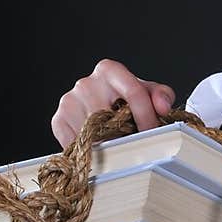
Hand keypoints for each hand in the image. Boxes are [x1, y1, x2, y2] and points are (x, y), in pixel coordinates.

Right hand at [51, 58, 175, 146]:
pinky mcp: (58, 120)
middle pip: (113, 117)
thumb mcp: (149, 94)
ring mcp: (69, 102)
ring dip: (109, 146)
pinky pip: (77, 144)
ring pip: (95, 134)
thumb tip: (162, 107)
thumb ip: (162, 95)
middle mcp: (86, 83)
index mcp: (109, 70)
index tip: (153, 133)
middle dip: (128, 134)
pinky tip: (100, 150)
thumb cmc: (127, 100)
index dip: (147, 116)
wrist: (102, 107)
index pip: (133, 93)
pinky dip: (90, 152)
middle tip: (136, 145)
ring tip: (119, 148)